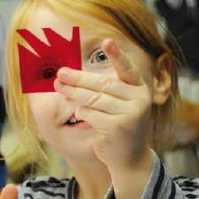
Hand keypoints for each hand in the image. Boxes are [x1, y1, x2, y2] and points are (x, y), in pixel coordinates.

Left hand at [55, 40, 153, 198]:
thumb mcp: (120, 104)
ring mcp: (130, 114)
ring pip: (93, 98)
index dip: (117, 55)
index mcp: (140, 89)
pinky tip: (81, 114)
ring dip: (72, 93)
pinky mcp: (117, 127)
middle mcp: (138, 100)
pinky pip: (90, 114)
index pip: (127, 69)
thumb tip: (73, 74)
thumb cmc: (120, 125)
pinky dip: (82, 113)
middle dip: (77, 78)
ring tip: (58, 86)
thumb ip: (106, 89)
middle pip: (102, 84)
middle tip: (60, 72)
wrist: (130, 157)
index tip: (107, 40)